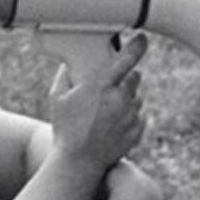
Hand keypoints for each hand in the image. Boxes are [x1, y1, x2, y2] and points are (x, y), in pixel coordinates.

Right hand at [50, 33, 146, 168]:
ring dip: (127, 99)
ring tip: (107, 111)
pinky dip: (129, 116)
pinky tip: (111, 125)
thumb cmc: (65, 128)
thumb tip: (68, 64)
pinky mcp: (138, 130)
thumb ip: (64, 77)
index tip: (143, 38)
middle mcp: (121, 98)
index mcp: (102, 86)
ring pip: (137, 98)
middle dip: (125, 78)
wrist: (80, 161)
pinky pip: (139, 116)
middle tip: (110, 87)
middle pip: (135, 78)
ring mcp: (132, 115)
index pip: (127, 60)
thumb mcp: (56, 98)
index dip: (137, 46)